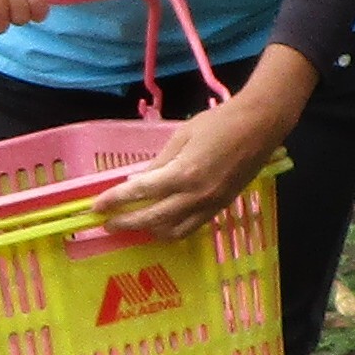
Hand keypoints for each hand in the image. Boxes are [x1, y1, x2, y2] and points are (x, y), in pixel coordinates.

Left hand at [93, 51, 314, 240]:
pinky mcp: (220, 208)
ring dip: (149, 231)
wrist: (259, 126)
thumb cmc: (219, 123)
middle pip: (153, 219)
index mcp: (183, 173)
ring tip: (133, 225)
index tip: (95, 207)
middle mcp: (196, 196)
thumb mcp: (182, 136)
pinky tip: (160, 224)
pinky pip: (192, 227)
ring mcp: (210, 205)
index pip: (139, 192)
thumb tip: (139, 182)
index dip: (114, 201)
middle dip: (126, 223)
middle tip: (107, 223)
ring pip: (173, 231)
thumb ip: (160, 163)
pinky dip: (172, 230)